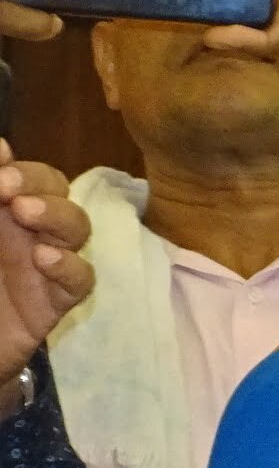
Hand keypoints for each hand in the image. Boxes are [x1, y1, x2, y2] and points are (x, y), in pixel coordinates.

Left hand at [0, 142, 91, 413]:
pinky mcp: (53, 304)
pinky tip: (44, 260)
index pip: (23, 174)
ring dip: (56, 215)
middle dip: (37, 181)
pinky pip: (82, 281)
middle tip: (6, 188)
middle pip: (57, 191)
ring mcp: (43, 267)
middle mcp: (24, 233)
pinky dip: (70, 267)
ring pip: (78, 228)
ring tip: (25, 213)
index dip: (16, 163)